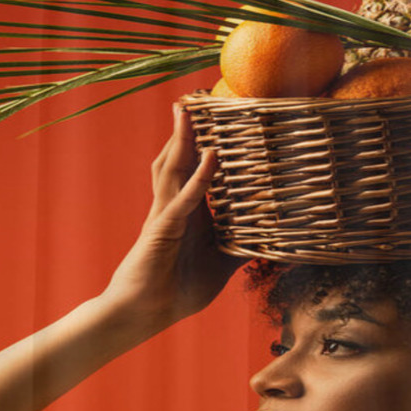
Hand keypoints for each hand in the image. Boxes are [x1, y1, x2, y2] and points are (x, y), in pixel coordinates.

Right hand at [99, 104, 245, 335]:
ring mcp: (166, 214)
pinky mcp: (163, 228)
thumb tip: (267, 243)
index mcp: (189, 212)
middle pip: (180, 158)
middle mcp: (175, 206)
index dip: (203, 143)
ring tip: (192, 108)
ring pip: (174, 167)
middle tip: (198, 96)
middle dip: (188, 127)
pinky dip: (200, 177)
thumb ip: (239, 250)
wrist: (144, 314)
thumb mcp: (219, 267)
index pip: (196, 169)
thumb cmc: (178, 291)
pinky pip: (184, 198)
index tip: (217, 118)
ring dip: (185, 137)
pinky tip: (212, 156)